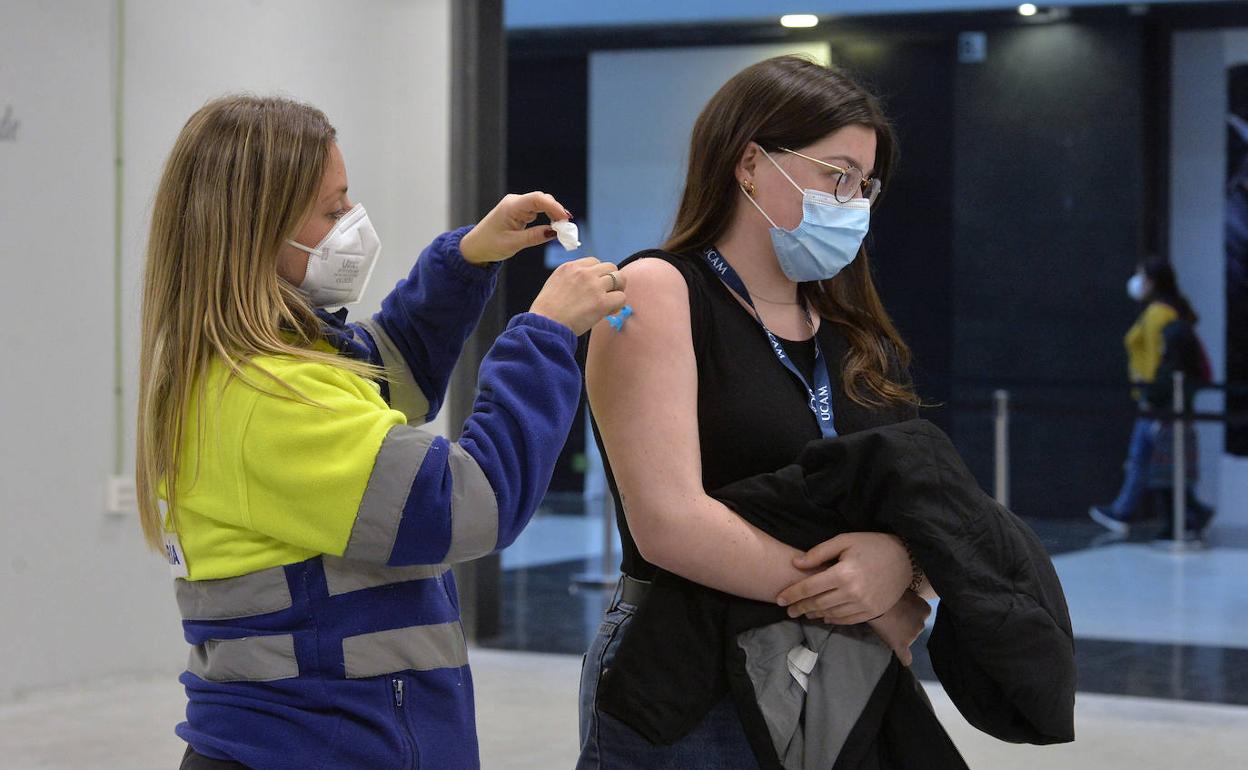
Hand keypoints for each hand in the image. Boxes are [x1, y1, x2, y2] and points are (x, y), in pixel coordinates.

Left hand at [459, 191, 570, 264]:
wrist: (475, 247)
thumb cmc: (489, 245)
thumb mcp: (513, 244)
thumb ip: (535, 237)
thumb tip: (555, 232)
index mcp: (511, 207)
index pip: (537, 199)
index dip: (555, 207)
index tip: (566, 219)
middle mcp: (515, 202)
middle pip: (542, 199)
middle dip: (557, 211)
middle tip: (568, 228)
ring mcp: (518, 205)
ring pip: (542, 204)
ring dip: (554, 214)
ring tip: (563, 229)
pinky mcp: (520, 211)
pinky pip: (538, 210)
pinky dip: (548, 217)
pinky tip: (554, 227)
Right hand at [530, 257, 626, 335]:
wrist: (545, 325)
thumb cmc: (547, 312)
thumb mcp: (554, 284)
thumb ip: (571, 280)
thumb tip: (588, 288)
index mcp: (570, 267)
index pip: (594, 262)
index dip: (599, 274)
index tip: (596, 287)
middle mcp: (583, 272)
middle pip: (610, 267)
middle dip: (612, 280)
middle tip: (608, 294)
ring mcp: (594, 286)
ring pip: (620, 278)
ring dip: (618, 290)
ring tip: (611, 303)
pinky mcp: (601, 301)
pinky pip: (621, 297)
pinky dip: (619, 305)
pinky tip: (610, 312)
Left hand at [775, 532, 911, 624]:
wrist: (906, 559)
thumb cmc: (872, 545)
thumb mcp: (844, 540)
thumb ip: (818, 553)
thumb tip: (796, 563)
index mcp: (842, 573)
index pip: (809, 587)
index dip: (792, 594)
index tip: (779, 599)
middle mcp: (851, 592)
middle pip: (817, 603)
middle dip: (799, 607)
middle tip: (788, 610)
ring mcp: (863, 605)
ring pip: (830, 614)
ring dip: (814, 614)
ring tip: (803, 612)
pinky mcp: (872, 612)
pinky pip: (847, 620)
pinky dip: (832, 619)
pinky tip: (824, 616)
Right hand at [866, 591, 930, 665]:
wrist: (874, 601)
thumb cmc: (888, 591)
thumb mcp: (903, 589)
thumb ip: (908, 598)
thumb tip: (905, 601)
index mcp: (925, 609)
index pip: (921, 614)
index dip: (910, 610)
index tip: (900, 607)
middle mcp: (922, 624)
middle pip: (915, 626)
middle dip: (906, 622)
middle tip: (892, 615)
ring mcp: (912, 636)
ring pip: (908, 637)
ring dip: (900, 633)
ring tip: (886, 624)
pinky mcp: (901, 645)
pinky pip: (906, 657)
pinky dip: (905, 658)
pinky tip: (905, 660)